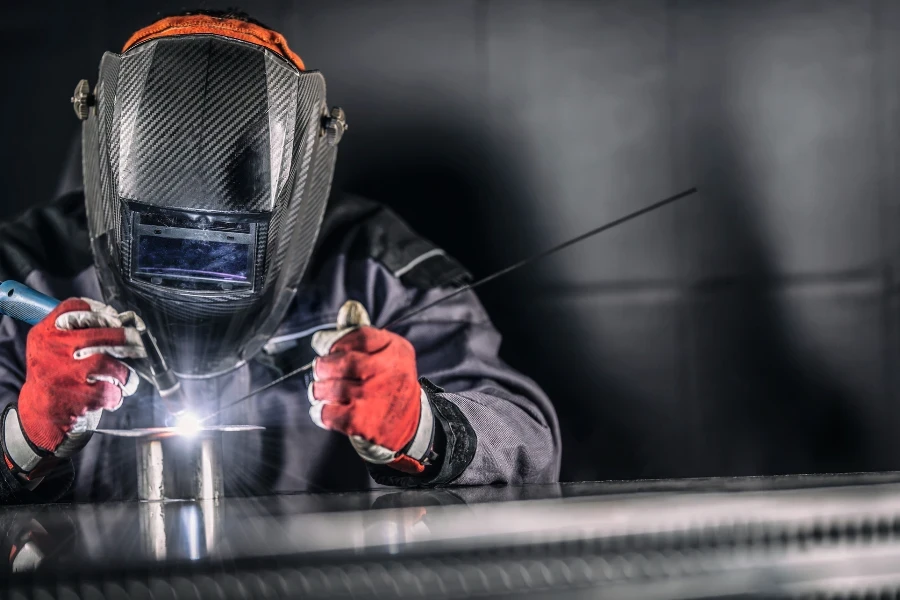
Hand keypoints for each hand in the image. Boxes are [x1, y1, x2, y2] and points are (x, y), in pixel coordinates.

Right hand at [17, 298, 145, 455]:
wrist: (41, 411)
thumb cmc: (58, 373)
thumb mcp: (55, 346)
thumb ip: (80, 330)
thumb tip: (126, 319)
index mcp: (46, 333)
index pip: (74, 308)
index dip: (100, 310)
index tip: (115, 317)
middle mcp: (52, 350)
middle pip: (100, 334)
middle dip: (127, 337)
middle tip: (139, 343)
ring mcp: (64, 373)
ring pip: (108, 363)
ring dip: (124, 370)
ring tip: (126, 376)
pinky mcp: (76, 396)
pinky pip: (110, 390)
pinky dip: (118, 393)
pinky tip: (115, 395)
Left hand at [308, 300, 429, 473]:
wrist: (410, 425)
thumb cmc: (390, 383)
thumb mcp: (387, 353)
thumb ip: (363, 332)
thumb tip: (349, 307)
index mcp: (395, 351)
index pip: (358, 336)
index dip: (335, 340)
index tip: (324, 346)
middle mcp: (388, 373)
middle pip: (340, 362)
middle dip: (323, 366)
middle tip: (321, 370)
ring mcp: (374, 398)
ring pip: (329, 388)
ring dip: (319, 390)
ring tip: (323, 390)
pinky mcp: (362, 422)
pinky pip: (327, 412)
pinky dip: (320, 411)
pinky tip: (326, 409)